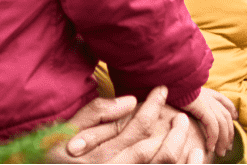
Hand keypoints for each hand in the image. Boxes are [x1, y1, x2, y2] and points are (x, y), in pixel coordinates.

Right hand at [48, 87, 179, 163]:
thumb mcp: (66, 131)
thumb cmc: (54, 153)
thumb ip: (96, 114)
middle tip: (180, 113)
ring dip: (181, 149)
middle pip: (159, 153)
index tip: (162, 89)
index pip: (139, 130)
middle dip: (174, 131)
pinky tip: (192, 154)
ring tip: (183, 130)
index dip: (154, 107)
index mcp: (102, 157)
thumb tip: (130, 101)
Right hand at [181, 89, 234, 160]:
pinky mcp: (203, 107)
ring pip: (222, 124)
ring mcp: (208, 102)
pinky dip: (213, 138)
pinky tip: (210, 147)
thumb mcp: (185, 94)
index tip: (235, 119)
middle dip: (229, 133)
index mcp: (208, 92)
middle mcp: (210, 97)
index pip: (225, 101)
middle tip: (227, 147)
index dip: (232, 110)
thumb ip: (193, 100)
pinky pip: (212, 126)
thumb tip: (193, 107)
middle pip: (226, 117)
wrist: (170, 82)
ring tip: (220, 152)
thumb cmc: (174, 91)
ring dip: (222, 140)